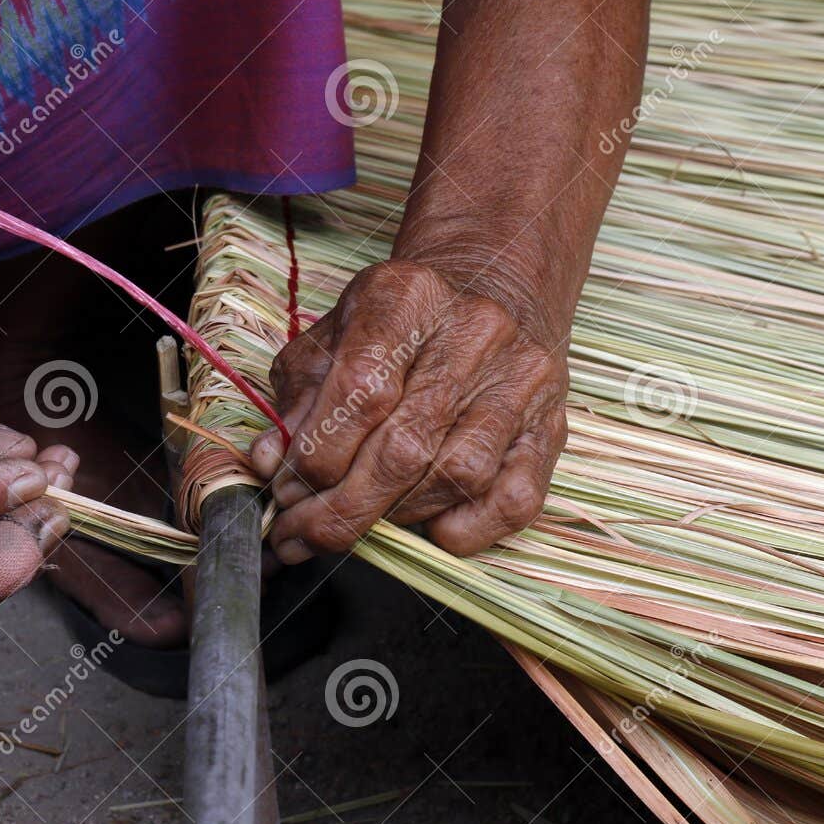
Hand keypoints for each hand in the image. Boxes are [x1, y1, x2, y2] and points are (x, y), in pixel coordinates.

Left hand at [249, 259, 566, 563]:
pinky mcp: (551, 427)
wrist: (493, 288)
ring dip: (396, 517)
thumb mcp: (336, 334)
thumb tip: (271, 461)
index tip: (284, 491)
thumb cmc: (401, 323)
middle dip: (343, 508)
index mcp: (408, 296)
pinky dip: (467, 529)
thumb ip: (300, 394)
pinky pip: (513, 500)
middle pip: (404, 447)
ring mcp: (522, 383)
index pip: (361, 391)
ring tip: (359, 523)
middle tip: (302, 536)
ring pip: (456, 477)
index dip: (316, 456)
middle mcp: (475, 333)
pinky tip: (430, 526)